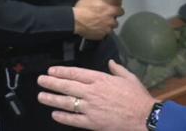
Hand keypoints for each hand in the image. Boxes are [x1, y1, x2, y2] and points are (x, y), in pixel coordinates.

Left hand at [37, 59, 156, 130]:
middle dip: (52, 83)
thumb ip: (117, 69)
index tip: (51, 71)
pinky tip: (55, 114)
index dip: (62, 72)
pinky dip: (63, 117)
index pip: (76, 73)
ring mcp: (91, 107)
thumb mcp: (129, 78)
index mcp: (100, 79)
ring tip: (41, 96)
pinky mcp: (92, 122)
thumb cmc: (137, 97)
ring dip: (52, 99)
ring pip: (67, 102)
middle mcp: (92, 92)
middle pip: (67, 86)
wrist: (144, 117)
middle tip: (41, 80)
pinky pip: (74, 119)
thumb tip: (110, 62)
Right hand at [73, 0, 123, 39]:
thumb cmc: (84, 7)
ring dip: (107, 26)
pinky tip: (95, 28)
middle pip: (116, 22)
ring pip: (110, 29)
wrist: (75, 20)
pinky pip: (103, 35)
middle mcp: (110, 22)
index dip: (117, 10)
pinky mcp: (100, 36)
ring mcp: (105, 30)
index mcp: (110, 11)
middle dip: (112, 19)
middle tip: (105, 17)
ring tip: (100, 23)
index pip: (121, 12)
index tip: (114, 9)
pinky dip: (101, 32)